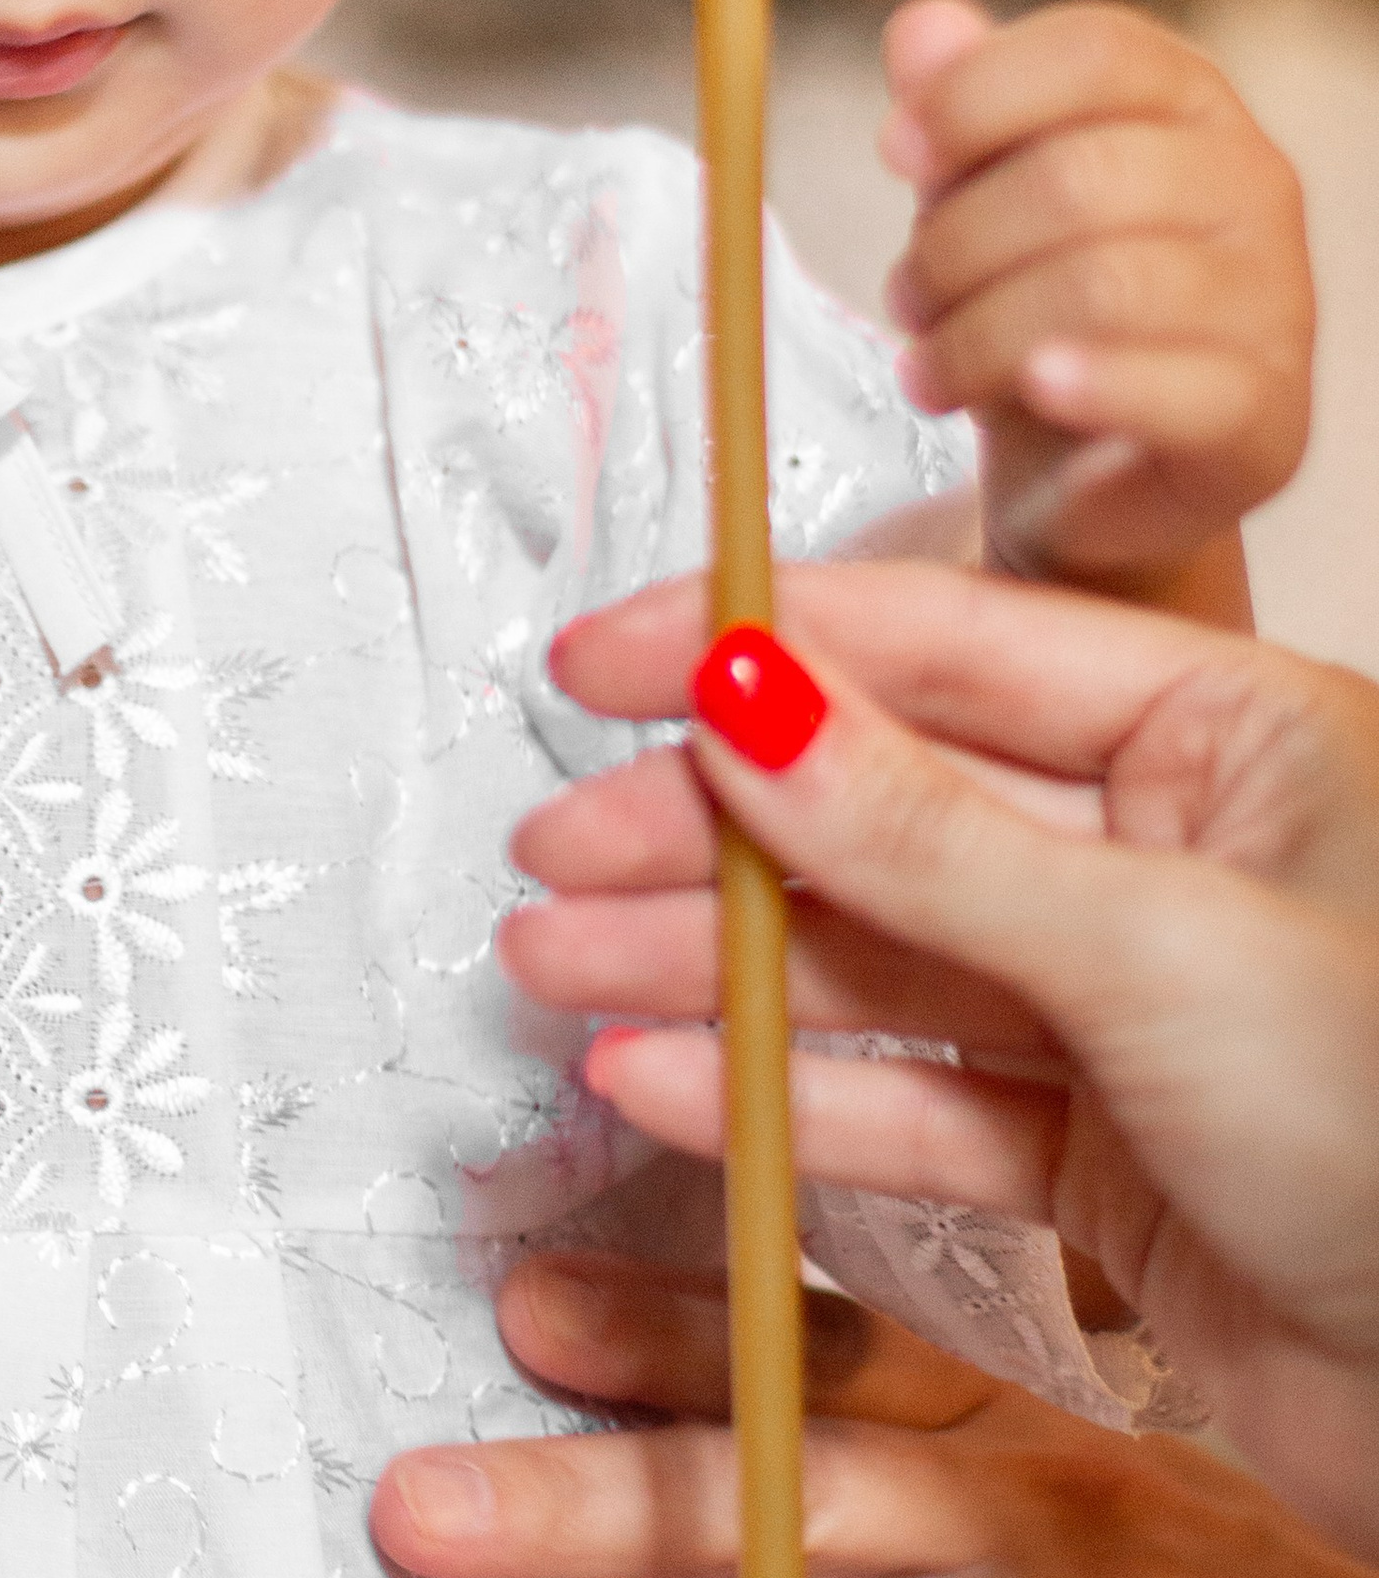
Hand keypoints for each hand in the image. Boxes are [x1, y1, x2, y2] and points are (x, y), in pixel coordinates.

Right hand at [512, 562, 1378, 1556]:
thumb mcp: (1158, 953)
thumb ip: (924, 832)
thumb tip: (745, 697)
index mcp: (1232, 737)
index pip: (942, 645)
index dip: (753, 645)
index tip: (605, 663)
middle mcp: (1175, 850)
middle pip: (884, 807)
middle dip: (709, 832)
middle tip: (560, 851)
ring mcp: (1129, 1001)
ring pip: (878, 956)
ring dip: (713, 967)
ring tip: (561, 970)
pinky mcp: (1100, 1148)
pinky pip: (915, 1096)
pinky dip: (789, 1095)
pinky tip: (671, 1084)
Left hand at [879, 0, 1308, 609]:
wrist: (1075, 470)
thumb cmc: (1024, 301)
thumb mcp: (972, 195)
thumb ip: (954, 106)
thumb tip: (923, 22)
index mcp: (1186, 102)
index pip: (1097, 49)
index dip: (976, 92)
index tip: (893, 150)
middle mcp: (1252, 184)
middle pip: (1081, 173)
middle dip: (953, 242)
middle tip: (903, 297)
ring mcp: (1275, 302)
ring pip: (1107, 283)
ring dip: (978, 331)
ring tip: (925, 368)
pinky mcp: (1265, 418)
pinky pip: (1179, 386)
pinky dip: (1092, 384)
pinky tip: (1035, 389)